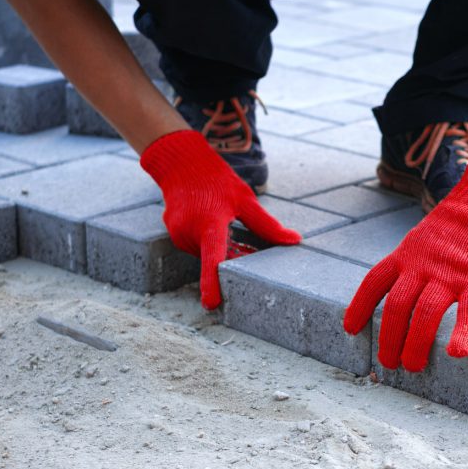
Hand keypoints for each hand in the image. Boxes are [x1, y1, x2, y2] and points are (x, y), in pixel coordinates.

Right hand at [140, 130, 300, 308]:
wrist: (182, 164)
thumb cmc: (218, 181)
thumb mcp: (245, 200)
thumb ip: (267, 225)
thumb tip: (294, 240)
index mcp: (209, 223)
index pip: (212, 259)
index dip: (212, 283)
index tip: (211, 304)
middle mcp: (189, 232)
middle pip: (216, 258)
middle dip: (232, 254)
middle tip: (238, 232)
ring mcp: (178, 234)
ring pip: (205, 255)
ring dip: (218, 247)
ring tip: (222, 221)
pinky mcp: (173, 234)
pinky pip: (196, 248)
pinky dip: (207, 242)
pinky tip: (211, 221)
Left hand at [343, 142, 467, 371]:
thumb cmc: (458, 225)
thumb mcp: (424, 238)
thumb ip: (414, 263)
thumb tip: (406, 290)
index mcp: (407, 253)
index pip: (374, 282)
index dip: (360, 307)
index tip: (350, 329)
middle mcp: (422, 265)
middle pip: (397, 306)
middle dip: (388, 338)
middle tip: (388, 364)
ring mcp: (449, 273)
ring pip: (425, 313)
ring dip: (414, 345)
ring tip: (411, 367)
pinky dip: (464, 333)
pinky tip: (458, 353)